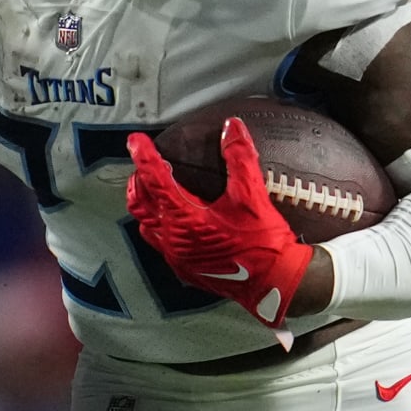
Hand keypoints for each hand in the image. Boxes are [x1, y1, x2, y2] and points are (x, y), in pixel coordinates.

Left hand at [126, 118, 312, 328]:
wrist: (275, 282)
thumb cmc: (263, 242)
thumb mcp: (252, 196)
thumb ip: (240, 158)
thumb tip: (233, 127)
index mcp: (185, 218)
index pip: (155, 179)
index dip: (143, 156)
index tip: (136, 140)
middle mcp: (173, 239)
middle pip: (139, 204)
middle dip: (138, 181)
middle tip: (144, 165)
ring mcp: (177, 257)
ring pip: (146, 226)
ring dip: (146, 205)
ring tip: (154, 190)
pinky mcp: (185, 269)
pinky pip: (161, 245)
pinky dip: (160, 227)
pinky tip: (175, 221)